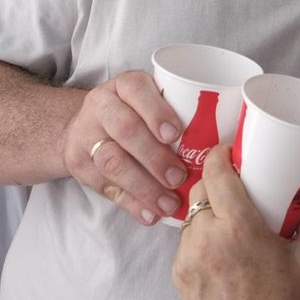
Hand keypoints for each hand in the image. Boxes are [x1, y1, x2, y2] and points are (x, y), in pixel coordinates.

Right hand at [62, 70, 186, 225]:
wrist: (84, 125)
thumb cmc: (134, 114)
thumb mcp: (150, 101)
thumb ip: (176, 114)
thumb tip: (220, 149)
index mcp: (124, 86)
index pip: (136, 90)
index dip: (156, 112)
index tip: (176, 134)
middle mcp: (101, 106)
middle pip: (125, 129)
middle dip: (154, 157)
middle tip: (178, 178)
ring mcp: (86, 135)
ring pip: (112, 161)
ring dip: (144, 186)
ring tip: (168, 204)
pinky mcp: (80, 164)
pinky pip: (104, 187)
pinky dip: (130, 203)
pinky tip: (149, 214)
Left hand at [172, 146, 299, 299]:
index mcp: (238, 228)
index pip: (216, 173)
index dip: (218, 155)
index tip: (227, 151)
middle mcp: (208, 238)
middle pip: (200, 189)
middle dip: (214, 182)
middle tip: (232, 185)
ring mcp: (188, 257)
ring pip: (191, 217)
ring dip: (206, 213)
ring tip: (226, 223)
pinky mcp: (178, 274)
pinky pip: (186, 243)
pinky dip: (200, 239)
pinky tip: (218, 251)